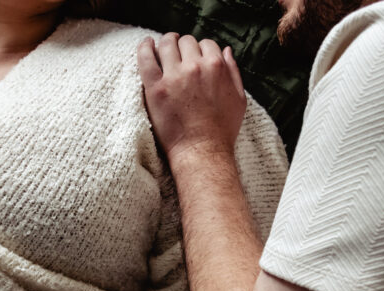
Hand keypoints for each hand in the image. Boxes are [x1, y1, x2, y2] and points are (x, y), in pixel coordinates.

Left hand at [137, 33, 246, 164]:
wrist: (202, 154)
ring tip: (164, 49)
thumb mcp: (239, 100)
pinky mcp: (155, 89)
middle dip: (184, 47)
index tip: (195, 59)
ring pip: (166, 44)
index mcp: (216, 66)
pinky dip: (144, 47)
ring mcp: (174, 77)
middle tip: (179, 57)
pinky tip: (146, 45)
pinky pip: (145, 58)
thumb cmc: (222, 132)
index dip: (200, 50)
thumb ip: (233, 71)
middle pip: (186, 42)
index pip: (206, 44)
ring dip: (166, 44)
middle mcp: (195, 67)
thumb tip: (225, 50)